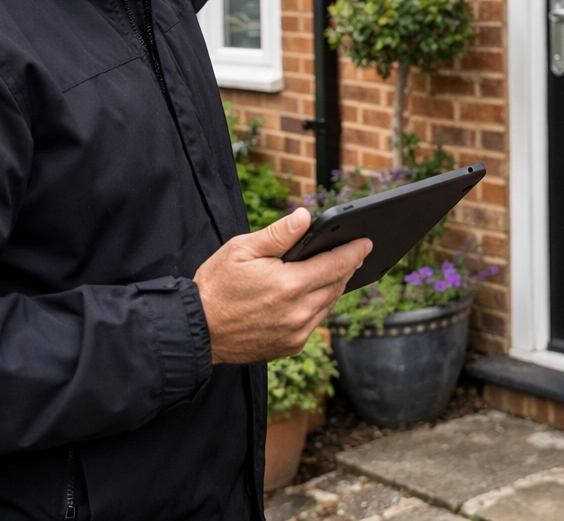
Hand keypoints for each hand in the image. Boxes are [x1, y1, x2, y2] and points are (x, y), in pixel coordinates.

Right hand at [194, 208, 370, 363]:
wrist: (197, 330)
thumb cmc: (215, 285)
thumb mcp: (242, 249)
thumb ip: (278, 234)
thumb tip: (306, 217)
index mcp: (289, 284)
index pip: (336, 264)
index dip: (354, 251)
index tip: (366, 242)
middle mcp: (298, 312)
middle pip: (336, 285)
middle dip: (347, 267)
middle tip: (355, 252)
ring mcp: (296, 332)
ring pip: (328, 305)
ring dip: (335, 287)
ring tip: (337, 270)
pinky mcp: (290, 346)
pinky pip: (315, 322)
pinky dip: (319, 306)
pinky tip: (315, 294)